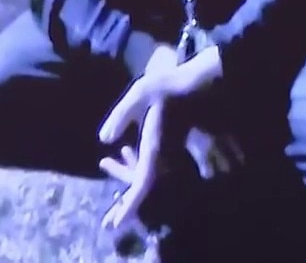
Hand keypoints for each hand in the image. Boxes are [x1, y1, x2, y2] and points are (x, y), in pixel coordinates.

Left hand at [97, 46, 224, 229]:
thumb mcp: (141, 93)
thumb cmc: (172, 85)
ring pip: (147, 180)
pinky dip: (136, 175)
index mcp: (155, 147)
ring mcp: (168, 153)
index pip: (142, 184)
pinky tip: (126, 162)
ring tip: (113, 194)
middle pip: (144, 189)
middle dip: (126, 205)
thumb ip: (121, 115)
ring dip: (131, 190)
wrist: (202, 81)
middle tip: (109, 219)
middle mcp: (164, 156)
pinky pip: (152, 169)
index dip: (130, 205)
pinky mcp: (170, 147)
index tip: (117, 224)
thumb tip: (103, 139)